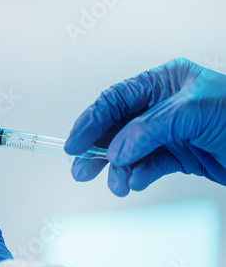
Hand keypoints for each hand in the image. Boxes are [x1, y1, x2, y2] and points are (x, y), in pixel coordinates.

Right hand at [65, 58, 225, 196]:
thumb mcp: (193, 112)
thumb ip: (148, 129)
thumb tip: (116, 150)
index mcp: (162, 83)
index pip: (115, 100)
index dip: (91, 121)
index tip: (74, 144)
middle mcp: (161, 107)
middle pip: (116, 127)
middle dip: (98, 149)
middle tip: (82, 169)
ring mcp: (167, 132)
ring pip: (129, 151)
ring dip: (119, 169)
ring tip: (117, 183)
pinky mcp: (176, 155)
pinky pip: (147, 165)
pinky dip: (138, 175)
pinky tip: (136, 181)